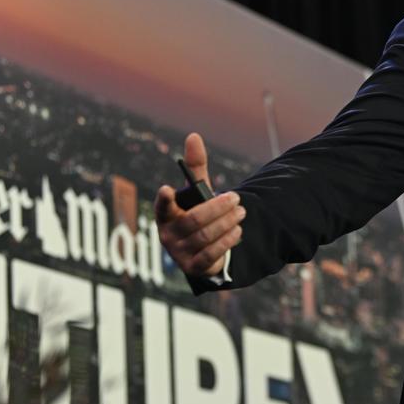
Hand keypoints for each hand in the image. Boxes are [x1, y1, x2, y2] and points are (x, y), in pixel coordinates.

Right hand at [153, 133, 244, 277]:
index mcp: (165, 215)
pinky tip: (237, 231)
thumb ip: (196, 168)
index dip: (164, 199)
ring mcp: (178, 253)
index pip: (162, 207)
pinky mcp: (193, 267)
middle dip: (218, 208)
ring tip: (241, 213)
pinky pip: (211, 254)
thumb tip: (194, 136)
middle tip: (236, 199)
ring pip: (205, 236)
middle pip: (194, 220)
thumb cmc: (197, 214)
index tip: (167, 189)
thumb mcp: (197, 193)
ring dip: (227, 223)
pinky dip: (227, 241)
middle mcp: (167, 235)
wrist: (205, 249)